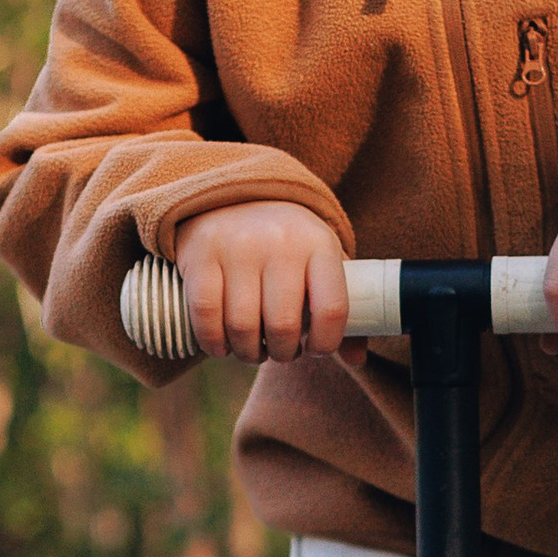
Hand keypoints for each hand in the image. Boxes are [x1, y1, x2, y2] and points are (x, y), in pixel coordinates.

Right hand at [171, 202, 350, 361]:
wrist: (233, 196)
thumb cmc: (285, 245)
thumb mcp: (319, 262)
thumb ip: (337, 309)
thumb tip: (356, 360)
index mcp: (319, 244)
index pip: (332, 309)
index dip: (326, 343)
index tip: (314, 349)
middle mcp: (281, 242)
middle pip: (284, 325)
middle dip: (283, 353)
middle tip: (279, 352)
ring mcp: (238, 245)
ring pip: (242, 326)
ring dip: (248, 353)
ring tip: (252, 350)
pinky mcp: (201, 252)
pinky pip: (206, 313)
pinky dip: (213, 342)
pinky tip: (221, 346)